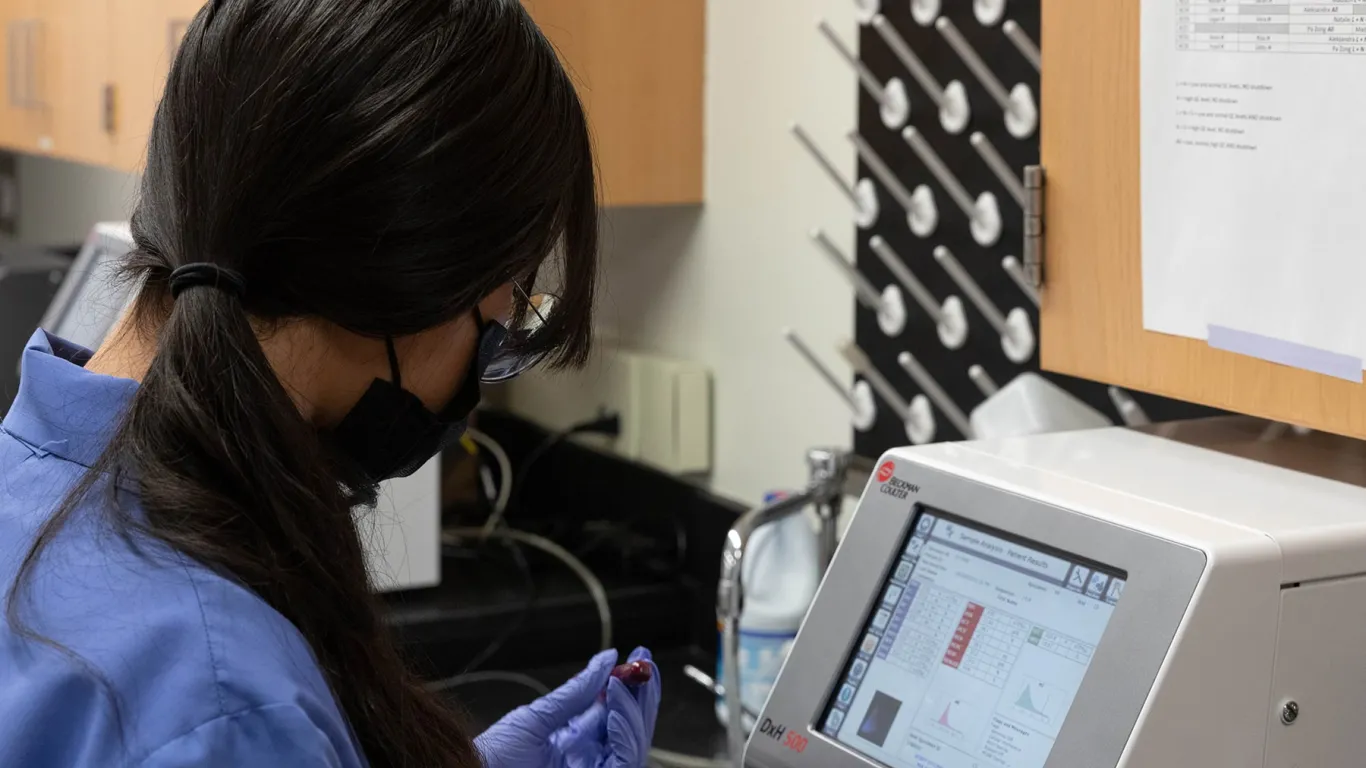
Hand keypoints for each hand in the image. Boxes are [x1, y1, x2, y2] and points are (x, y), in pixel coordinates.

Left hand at [474, 648, 661, 767]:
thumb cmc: (495, 756)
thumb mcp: (538, 716)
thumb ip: (576, 691)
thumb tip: (607, 658)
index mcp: (578, 740)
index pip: (617, 712)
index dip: (632, 685)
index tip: (639, 656)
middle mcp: (590, 757)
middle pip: (632, 727)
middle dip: (643, 694)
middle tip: (644, 664)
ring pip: (634, 743)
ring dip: (634, 710)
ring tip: (621, 684)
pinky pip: (624, 760)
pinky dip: (625, 733)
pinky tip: (617, 709)